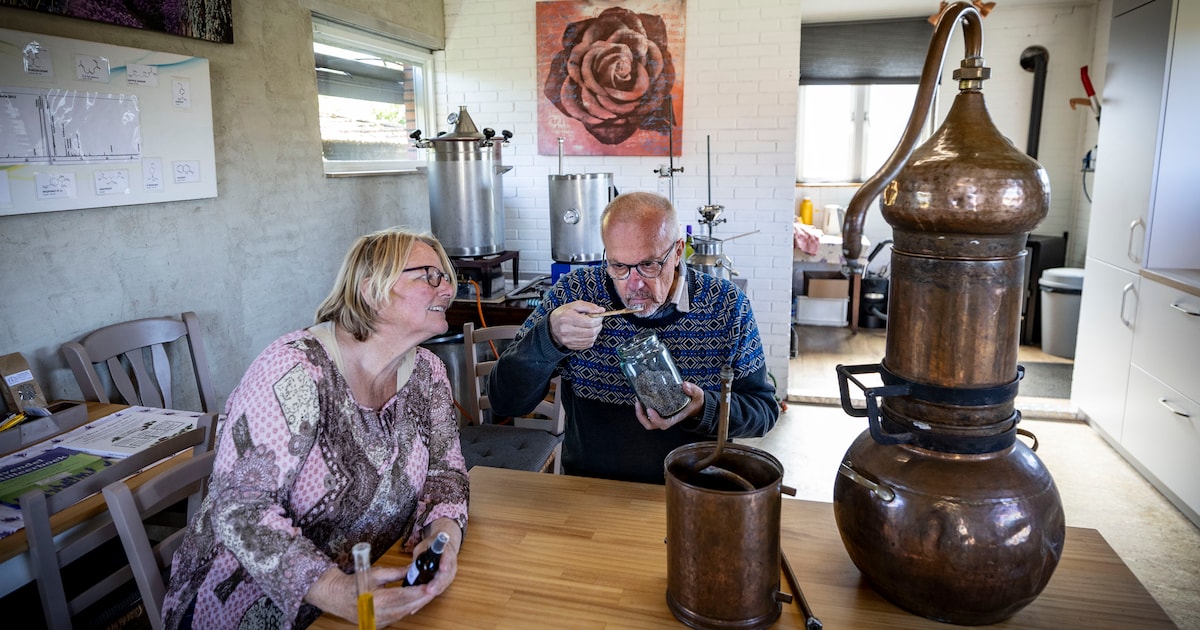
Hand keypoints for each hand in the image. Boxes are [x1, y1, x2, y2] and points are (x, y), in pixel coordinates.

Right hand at [305, 522, 461, 625]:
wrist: (336, 596)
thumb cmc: (354, 583)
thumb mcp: (375, 573)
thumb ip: (396, 572)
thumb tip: (413, 569)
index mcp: (377, 600)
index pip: (404, 596)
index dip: (419, 592)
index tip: (431, 586)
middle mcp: (379, 614)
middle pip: (407, 607)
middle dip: (422, 598)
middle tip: (434, 589)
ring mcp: (378, 621)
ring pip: (403, 613)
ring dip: (416, 604)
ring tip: (426, 594)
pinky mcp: (378, 624)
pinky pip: (397, 617)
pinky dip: (406, 609)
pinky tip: (414, 602)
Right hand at [548, 301, 604, 350]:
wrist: (552, 326)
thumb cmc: (564, 313)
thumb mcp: (575, 305)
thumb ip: (589, 306)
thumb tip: (601, 310)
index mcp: (567, 317)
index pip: (589, 322)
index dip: (598, 319)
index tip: (599, 316)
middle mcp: (566, 330)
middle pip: (591, 332)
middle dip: (598, 326)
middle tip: (597, 322)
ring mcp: (568, 339)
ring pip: (591, 339)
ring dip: (595, 333)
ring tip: (592, 327)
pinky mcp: (570, 346)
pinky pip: (587, 345)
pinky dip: (591, 339)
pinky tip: (588, 333)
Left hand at [635, 381, 704, 430]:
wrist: (696, 405)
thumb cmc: (695, 401)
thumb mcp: (697, 395)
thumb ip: (693, 390)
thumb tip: (685, 385)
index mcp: (676, 417)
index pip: (664, 424)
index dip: (655, 419)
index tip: (649, 410)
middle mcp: (667, 419)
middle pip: (651, 425)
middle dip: (642, 417)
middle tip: (638, 404)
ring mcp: (663, 416)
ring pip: (648, 421)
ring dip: (640, 413)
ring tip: (637, 400)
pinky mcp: (660, 412)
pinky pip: (648, 414)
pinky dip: (643, 408)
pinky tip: (641, 398)